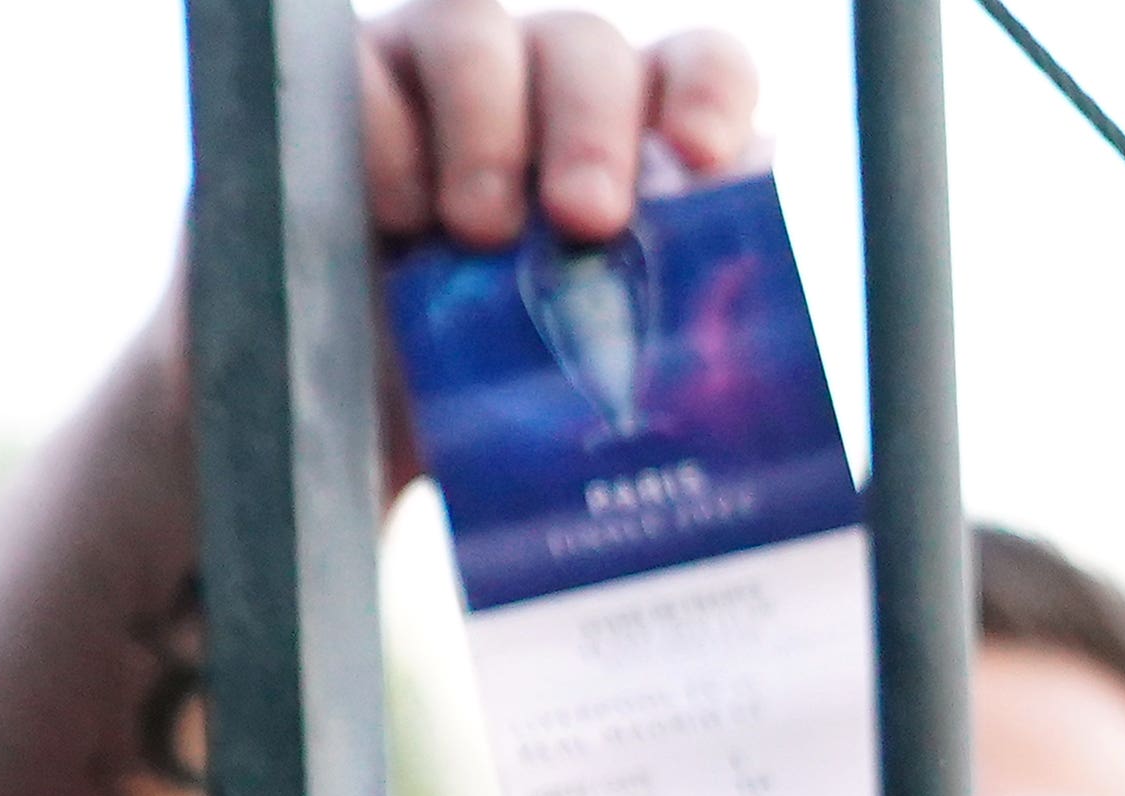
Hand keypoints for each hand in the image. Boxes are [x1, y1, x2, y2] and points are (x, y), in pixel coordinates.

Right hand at [353, 11, 761, 493]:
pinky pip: (362, 69)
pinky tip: (399, 217)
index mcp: (645, 135)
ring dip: (486, 128)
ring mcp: (444, 70)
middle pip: (586, 49)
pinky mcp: (350, 85)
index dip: (708, 94)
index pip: (699, 67)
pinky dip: (387, 135)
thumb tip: (774, 387)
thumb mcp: (614, 372)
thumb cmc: (526, 392)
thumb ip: (687, 341)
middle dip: (591, 130)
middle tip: (586, 221)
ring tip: (479, 233)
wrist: (387, 426)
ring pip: (472, 30)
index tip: (704, 159)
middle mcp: (552, 85)